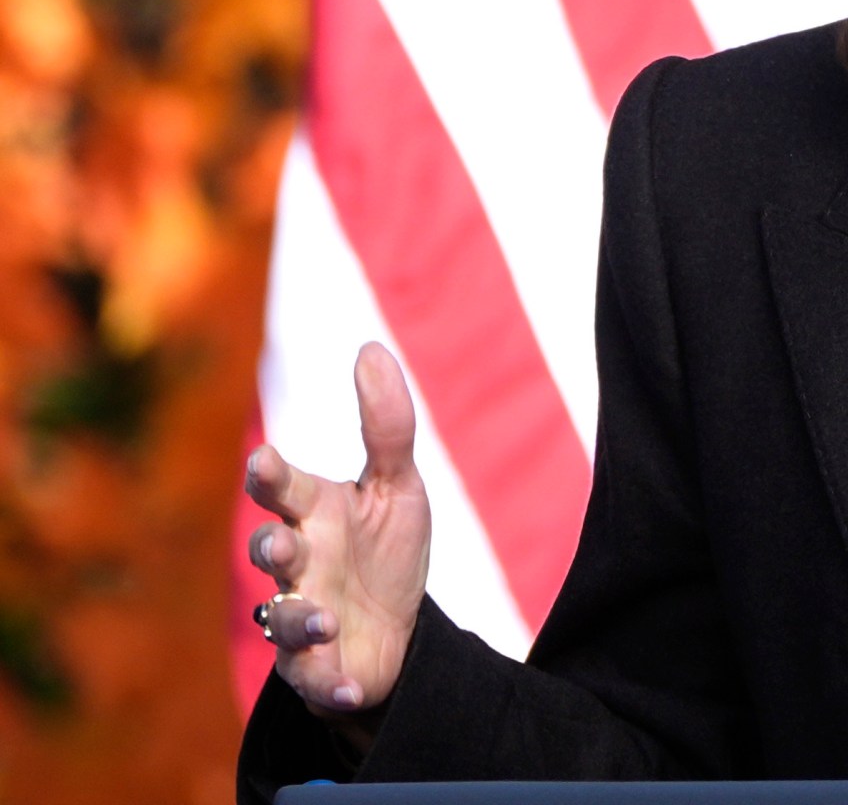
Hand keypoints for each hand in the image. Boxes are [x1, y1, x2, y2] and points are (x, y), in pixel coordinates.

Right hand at [244, 342, 431, 715]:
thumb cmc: (384, 551)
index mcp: (314, 513)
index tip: (265, 461)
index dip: (271, 474)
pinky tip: (345, 684)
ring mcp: (300, 616)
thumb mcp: (398, 486)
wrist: (397, 633)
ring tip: (322, 618)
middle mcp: (298, 563)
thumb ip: (387, 425)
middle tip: (283, 544)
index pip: (282, 487)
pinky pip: (311, 677)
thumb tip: (372, 347)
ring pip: (280, 617)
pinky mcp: (315, 667)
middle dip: (271, 546)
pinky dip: (327, 681)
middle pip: (268, 550)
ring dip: (296, 618)